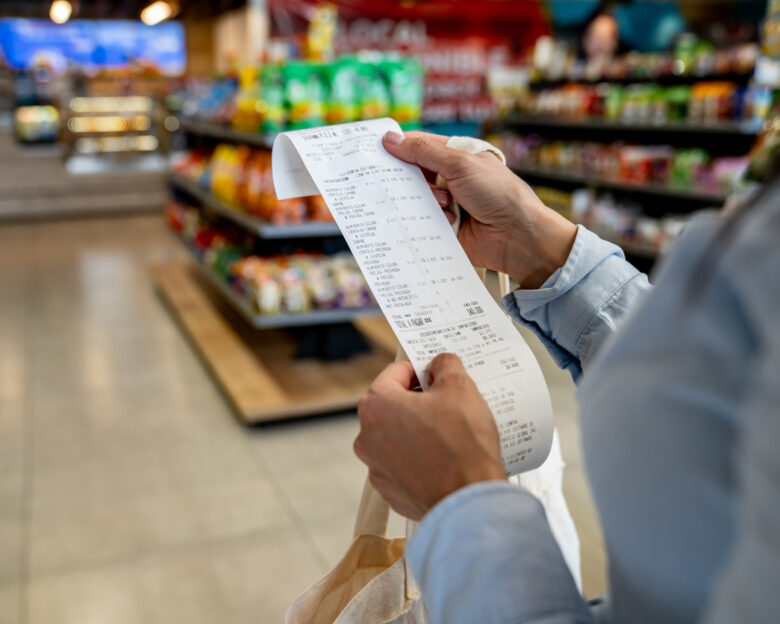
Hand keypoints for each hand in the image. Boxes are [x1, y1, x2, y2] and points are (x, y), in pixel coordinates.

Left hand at [354, 354, 506, 520]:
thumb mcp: (460, 388)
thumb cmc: (461, 443)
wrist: (468, 502)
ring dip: (418, 431)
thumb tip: (439, 364)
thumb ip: (445, 365)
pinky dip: (421, 460)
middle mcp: (367, 437)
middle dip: (418, 401)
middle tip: (449, 403)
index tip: (439, 376)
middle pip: (393, 406)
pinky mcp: (391, 492)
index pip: (395, 373)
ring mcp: (376, 468)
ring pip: (398, 437)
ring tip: (451, 434)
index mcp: (376, 405)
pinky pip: (404, 466)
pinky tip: (446, 460)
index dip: (420, 370)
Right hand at [383, 131, 577, 288]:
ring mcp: (447, 204)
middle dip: (404, 177)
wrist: (516, 236)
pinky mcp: (444, 228)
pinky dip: (424, 221)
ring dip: (422, 200)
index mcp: (457, 156)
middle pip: (414, 174)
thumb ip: (423, 152)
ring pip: (415, 199)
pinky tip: (439, 220)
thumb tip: (391, 139)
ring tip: (444, 203)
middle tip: (388, 178)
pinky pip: (421, 222)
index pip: (421, 146)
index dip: (399, 146)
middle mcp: (451, 179)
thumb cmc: (498, 193)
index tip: (376, 148)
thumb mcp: (460, 164)